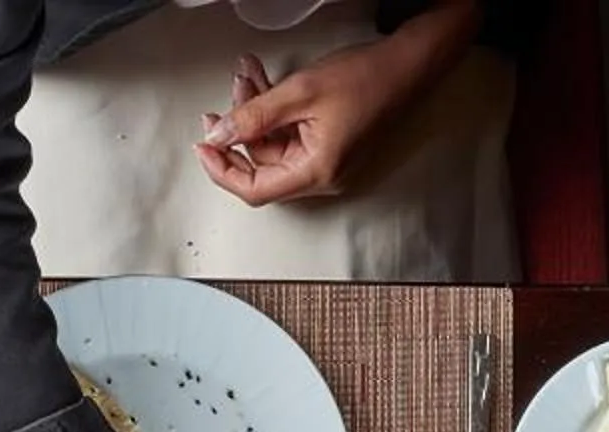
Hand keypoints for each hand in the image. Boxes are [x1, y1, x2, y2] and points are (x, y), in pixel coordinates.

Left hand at [196, 44, 411, 204]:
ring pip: (271, 144)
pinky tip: (263, 83)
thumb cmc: (366, 79)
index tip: (203, 148)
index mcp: (316, 172)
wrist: (404, 65)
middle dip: (238, 128)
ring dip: (254, 111)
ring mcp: (323, 161)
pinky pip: (287, 134)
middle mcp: (320, 175)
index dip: (223, 171)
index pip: (255, 189)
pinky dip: (271, 110)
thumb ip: (253, 116)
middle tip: (223, 102)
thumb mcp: (299, 92)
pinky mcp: (325, 145)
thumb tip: (219, 136)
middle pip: (261, 164)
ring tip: (247, 76)